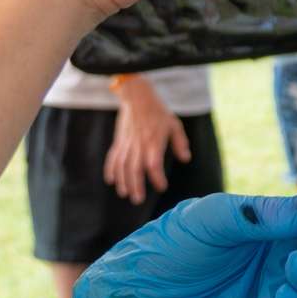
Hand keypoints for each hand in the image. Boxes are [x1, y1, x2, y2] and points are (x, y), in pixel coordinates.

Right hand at [104, 78, 188, 204]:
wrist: (137, 97)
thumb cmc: (158, 112)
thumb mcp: (174, 125)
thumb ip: (180, 142)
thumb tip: (186, 159)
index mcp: (154, 142)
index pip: (154, 164)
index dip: (157, 177)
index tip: (161, 186)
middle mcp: (139, 145)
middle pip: (135, 169)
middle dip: (135, 186)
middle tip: (138, 200)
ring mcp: (126, 143)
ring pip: (122, 166)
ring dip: (123, 181)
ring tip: (125, 194)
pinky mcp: (119, 141)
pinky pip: (112, 157)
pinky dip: (110, 169)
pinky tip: (111, 180)